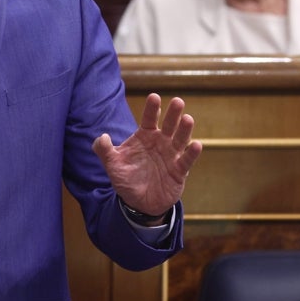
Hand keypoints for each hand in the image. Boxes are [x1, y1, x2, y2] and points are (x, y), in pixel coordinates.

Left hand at [92, 93, 201, 217]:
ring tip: (188, 119)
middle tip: (178, 101)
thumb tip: (103, 137)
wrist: (140, 203)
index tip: (154, 97)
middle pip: (168, 125)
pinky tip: (196, 144)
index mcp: (145, 137)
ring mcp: (171, 155)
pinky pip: (186, 160)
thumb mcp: (112, 166)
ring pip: (180, 139)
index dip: (152, 108)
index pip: (149, 119)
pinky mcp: (179, 171)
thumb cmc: (127, 180)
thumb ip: (104, 150)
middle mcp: (160, 142)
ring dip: (184, 130)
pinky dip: (192, 153)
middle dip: (173, 113)